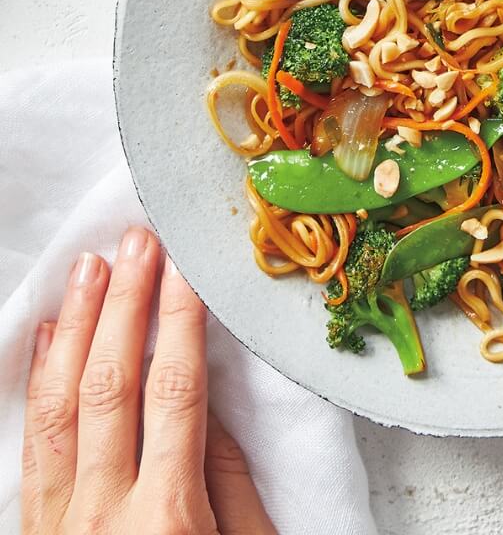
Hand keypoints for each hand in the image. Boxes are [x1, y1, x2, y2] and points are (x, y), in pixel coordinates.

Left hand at [21, 227, 276, 533]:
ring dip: (74, 329)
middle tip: (138, 241)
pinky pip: (31, 447)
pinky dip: (37, 382)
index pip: (174, 390)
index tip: (185, 265)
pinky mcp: (35, 533)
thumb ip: (227, 482)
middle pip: (110, 385)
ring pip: (57, 407)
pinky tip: (46, 337)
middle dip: (125, 303)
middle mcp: (100, 516)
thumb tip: (212, 401)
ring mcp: (57, 525)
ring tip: (91, 267)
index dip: (179, 319)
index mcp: (166, 519)